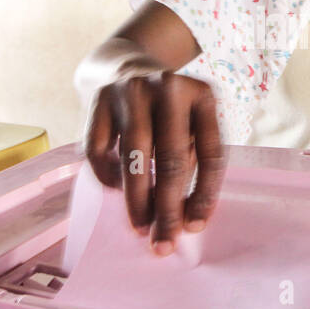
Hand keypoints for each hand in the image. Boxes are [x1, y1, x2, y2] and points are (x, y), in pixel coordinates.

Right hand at [83, 71, 225, 255]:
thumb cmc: (165, 110)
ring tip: (141, 228)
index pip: (212, 154)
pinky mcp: (98, 101)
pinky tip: (118, 193)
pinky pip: (101, 152)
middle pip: (172, 160)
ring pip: (134, 158)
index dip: (204, 195)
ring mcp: (131, 92)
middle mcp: (169, 88)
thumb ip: (191, 160)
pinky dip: (109, 178)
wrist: (122, 65)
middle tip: (164, 243)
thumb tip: (182, 218)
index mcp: (203, 95)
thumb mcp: (190, 122)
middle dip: (168, 208)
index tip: (194, 227)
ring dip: (137, 201)